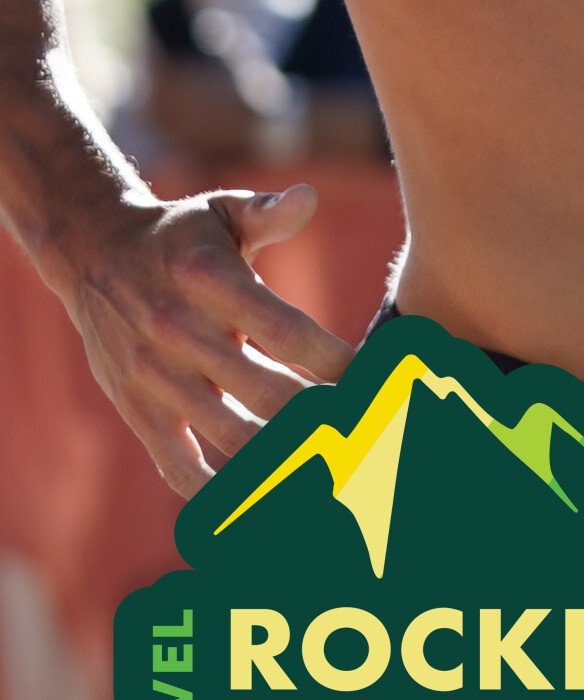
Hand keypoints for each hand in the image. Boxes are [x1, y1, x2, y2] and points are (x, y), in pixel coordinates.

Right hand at [55, 183, 351, 495]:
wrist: (95, 255)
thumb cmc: (182, 235)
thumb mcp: (223, 211)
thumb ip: (269, 213)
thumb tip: (309, 197)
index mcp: (210, 280)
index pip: (284, 331)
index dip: (332, 360)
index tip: (371, 378)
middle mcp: (179, 331)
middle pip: (266, 392)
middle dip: (320, 416)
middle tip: (364, 432)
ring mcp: (155, 378)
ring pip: (230, 434)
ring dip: (283, 458)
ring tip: (330, 471)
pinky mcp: (137, 409)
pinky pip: (178, 464)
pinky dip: (219, 492)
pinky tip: (261, 502)